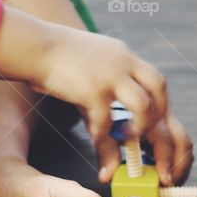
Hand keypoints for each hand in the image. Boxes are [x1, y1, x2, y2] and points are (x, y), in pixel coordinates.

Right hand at [0, 7, 189, 183]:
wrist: (33, 46)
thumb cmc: (59, 66)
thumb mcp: (90, 77)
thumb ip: (107, 102)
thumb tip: (116, 133)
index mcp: (127, 59)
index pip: (158, 85)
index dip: (163, 113)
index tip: (162, 138)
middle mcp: (125, 63)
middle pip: (160, 93)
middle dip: (161, 125)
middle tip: (154, 150)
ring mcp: (110, 74)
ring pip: (143, 106)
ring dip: (140, 129)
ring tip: (128, 141)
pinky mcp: (92, 88)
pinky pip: (106, 121)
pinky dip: (103, 139)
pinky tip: (97, 144)